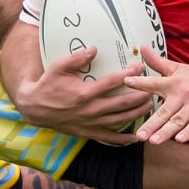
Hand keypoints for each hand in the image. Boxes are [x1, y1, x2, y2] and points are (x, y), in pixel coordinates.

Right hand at [14, 45, 149, 143]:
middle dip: (139, 96)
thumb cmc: (47, 85)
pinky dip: (124, 140)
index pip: (112, 82)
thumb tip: (94, 49)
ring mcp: (90, 123)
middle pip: (121, 103)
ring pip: (119, 120)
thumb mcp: (58, 67)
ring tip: (150, 107)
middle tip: (153, 89)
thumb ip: (77, 58)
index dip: (128, 74)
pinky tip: (136, 138)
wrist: (34, 108)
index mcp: (84, 93)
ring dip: (136, 114)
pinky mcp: (88, 133)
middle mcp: (90, 110)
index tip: (140, 67)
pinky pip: (109, 138)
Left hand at [127, 47, 188, 144]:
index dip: (141, 82)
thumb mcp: (179, 68)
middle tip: (139, 135)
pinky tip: (180, 139)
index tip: (127, 82)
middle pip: (165, 111)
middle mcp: (183, 94)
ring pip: (179, 120)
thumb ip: (158, 62)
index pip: (155, 82)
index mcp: (174, 83)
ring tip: (153, 141)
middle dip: (151, 124)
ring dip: (166, 132)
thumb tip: (142, 48)